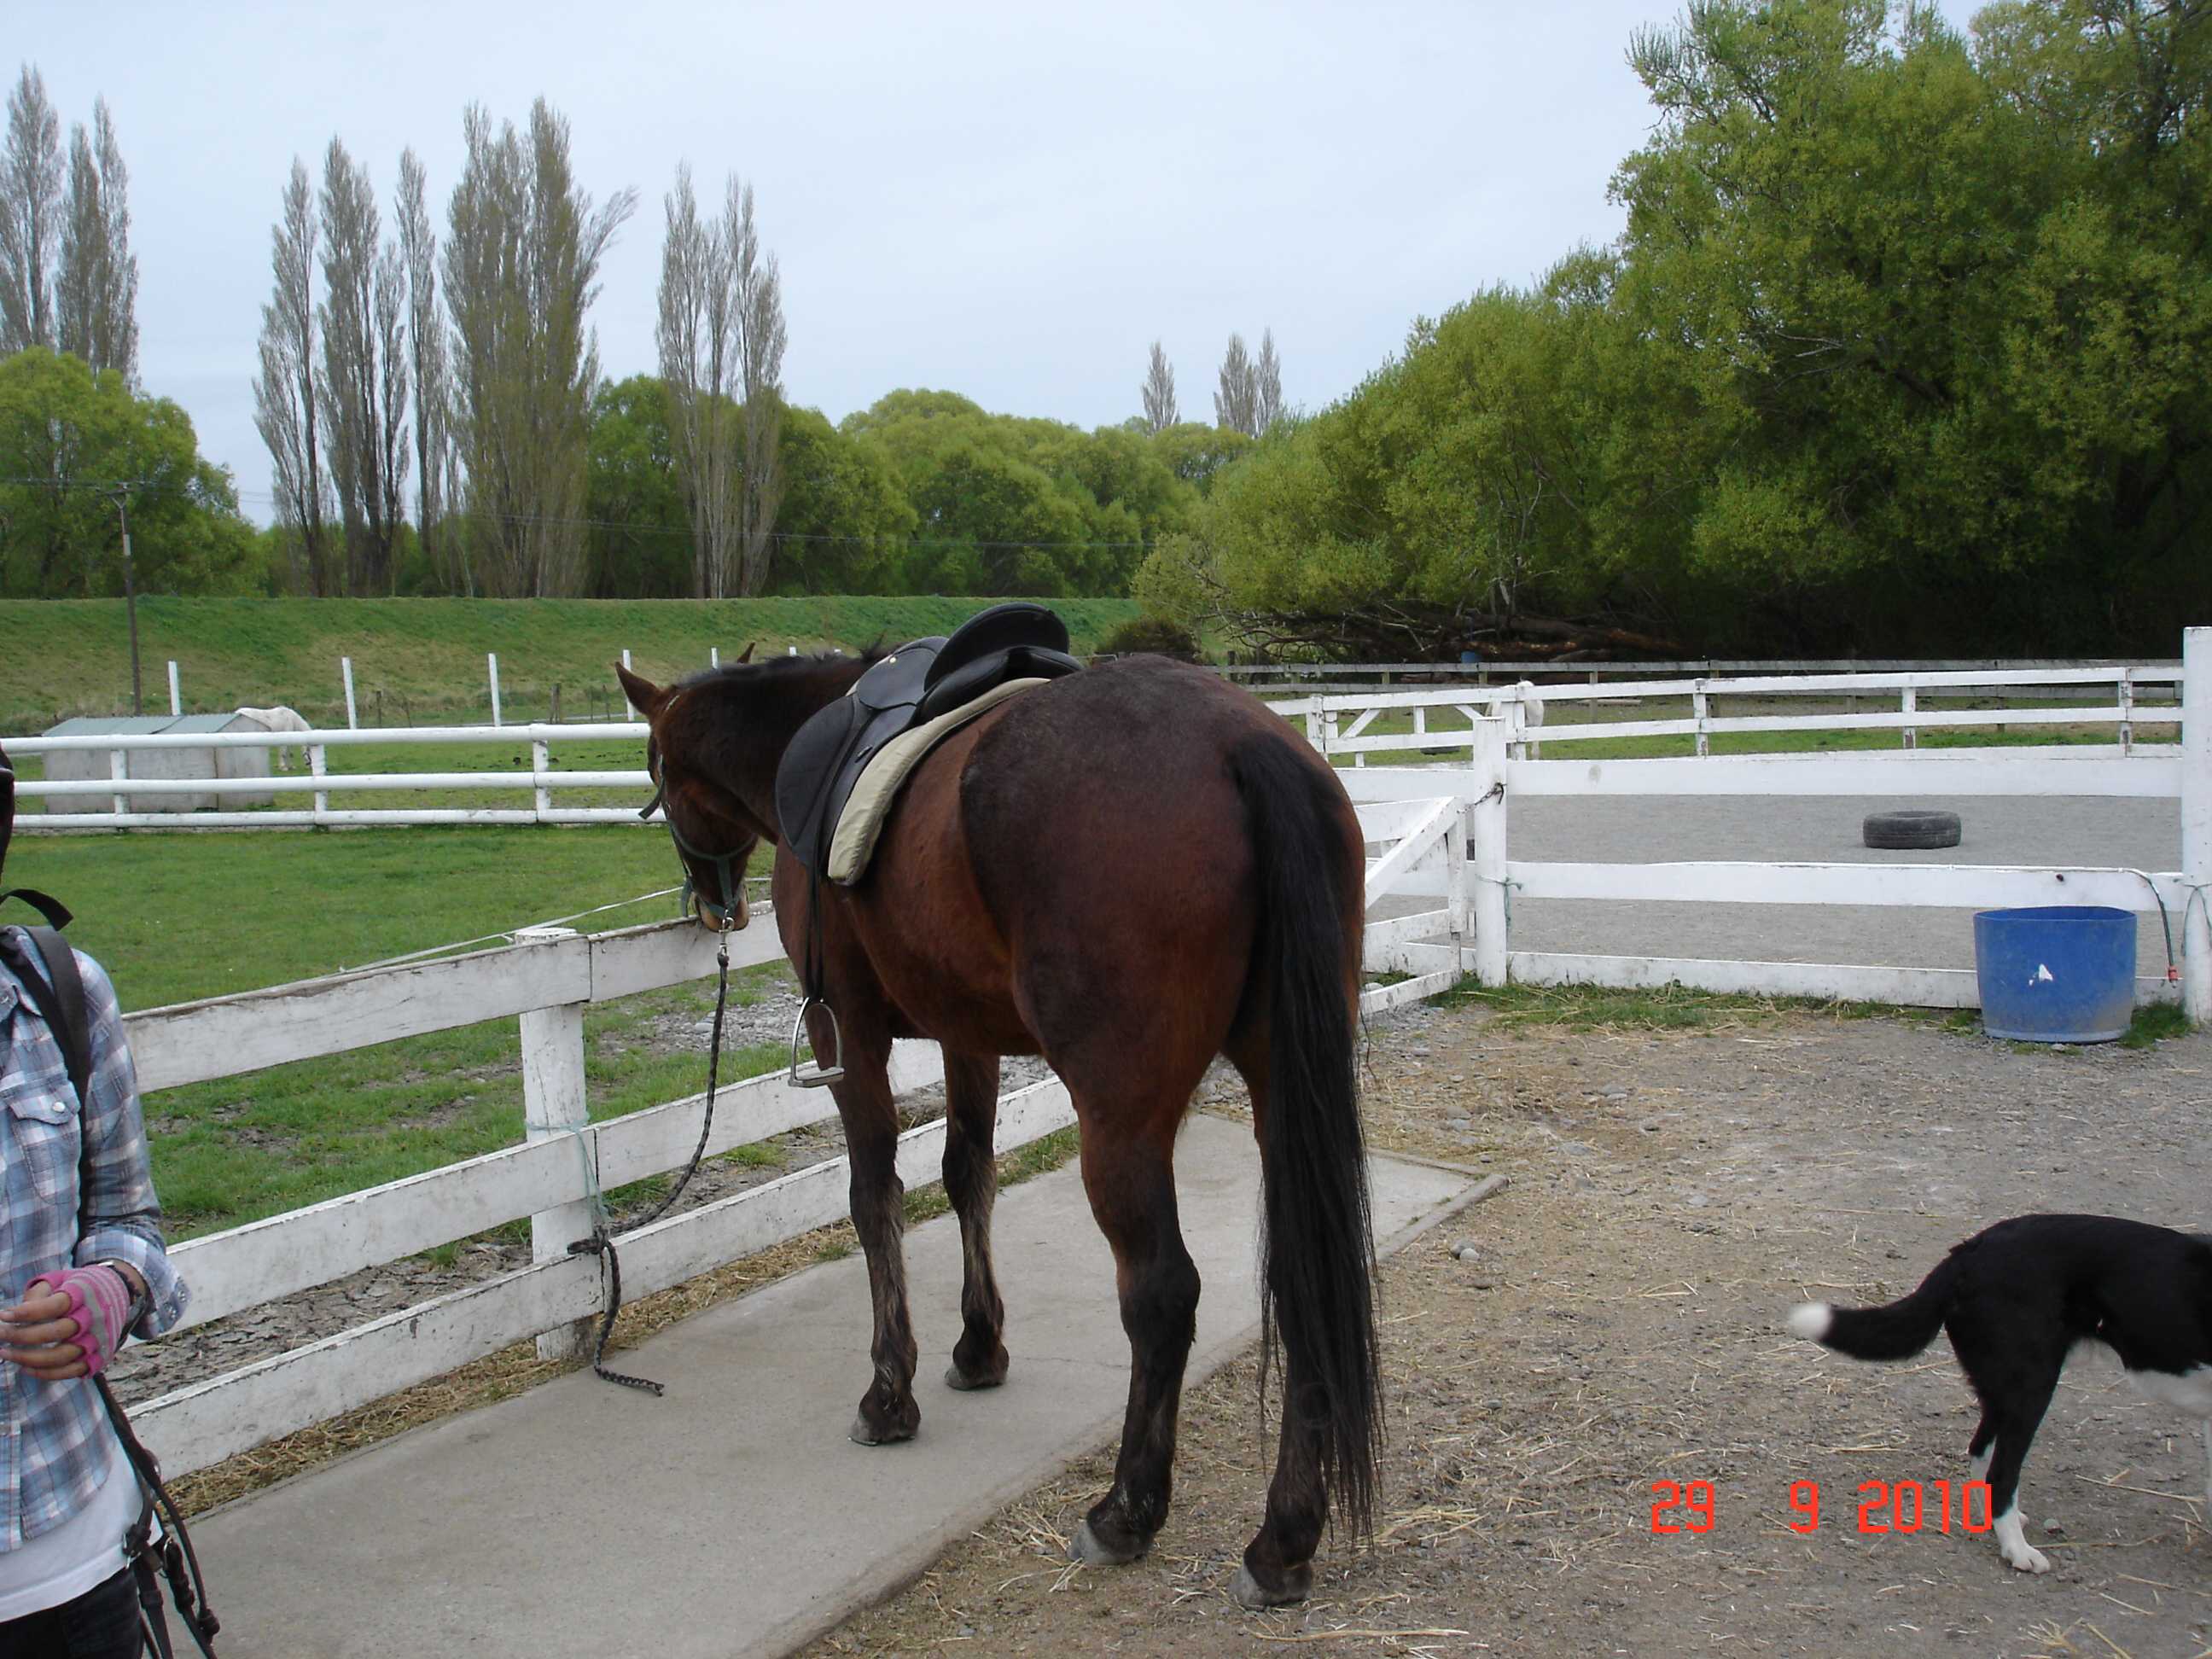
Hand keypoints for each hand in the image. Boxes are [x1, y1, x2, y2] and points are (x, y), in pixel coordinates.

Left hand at [3, 1264, 136, 1378]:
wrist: (119, 1292)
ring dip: (29, 1358)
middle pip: (56, 1332)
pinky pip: (71, 1371)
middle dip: (22, 1336)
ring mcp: (96, 1339)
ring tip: (6, 1353)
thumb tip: (14, 1315)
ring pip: (61, 1356)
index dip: (27, 1312)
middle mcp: (93, 1318)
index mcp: (84, 1295)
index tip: (3, 1316)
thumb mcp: (61, 1280)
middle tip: (0, 1335)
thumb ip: (39, 1294)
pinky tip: (26, 1368)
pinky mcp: (99, 1356)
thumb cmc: (79, 1287)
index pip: (54, 1306)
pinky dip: (47, 1374)